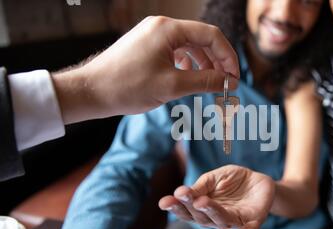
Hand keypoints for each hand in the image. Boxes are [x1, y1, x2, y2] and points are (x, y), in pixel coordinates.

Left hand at [52, 16, 239, 123]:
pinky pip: (174, 52)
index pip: (211, 35)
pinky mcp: (146, 47)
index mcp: (168, 29)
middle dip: (216, 62)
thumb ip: (205, 81)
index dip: (228, 56)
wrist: (90, 92)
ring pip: (188, 47)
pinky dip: (186, 65)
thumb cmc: (127, 87)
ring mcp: (152, 36)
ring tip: (210, 84)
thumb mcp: (172, 85)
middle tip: (226, 83)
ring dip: (203, 65)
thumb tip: (229, 82)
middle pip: (201, 40)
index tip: (234, 78)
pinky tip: (188, 80)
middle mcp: (161, 27)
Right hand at [159, 165, 275, 228]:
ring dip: (211, 213)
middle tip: (181, 195)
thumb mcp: (214, 177)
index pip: (187, 210)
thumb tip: (183, 193)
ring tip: (201, 202)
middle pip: (201, 217)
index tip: (165, 201)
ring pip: (221, 221)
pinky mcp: (253, 221)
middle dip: (190, 206)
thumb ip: (202, 185)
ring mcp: (234, 221)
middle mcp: (216, 219)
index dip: (176, 207)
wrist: (258, 179)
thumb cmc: (233, 180)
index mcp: (204, 208)